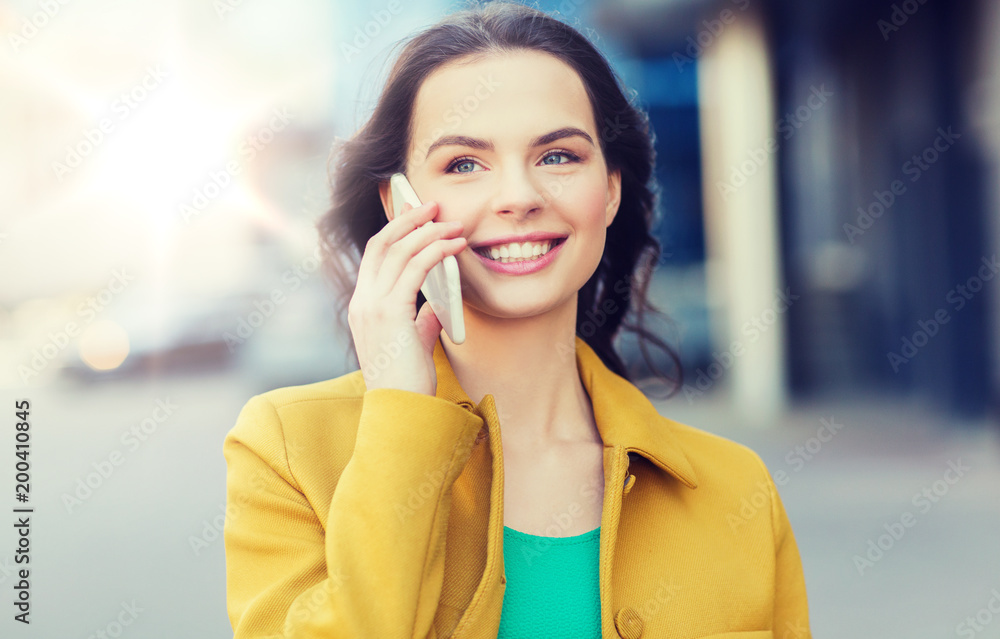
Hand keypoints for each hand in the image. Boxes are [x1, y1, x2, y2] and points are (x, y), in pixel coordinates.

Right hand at [347, 200, 465, 395]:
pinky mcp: (391, 313)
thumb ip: (420, 320)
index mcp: (364, 307)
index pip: (375, 256)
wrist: (401, 410)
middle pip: (382, 244)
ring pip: (399, 251)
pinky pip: (415, 268)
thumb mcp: (412, 343)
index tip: (416, 213)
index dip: (395, 230)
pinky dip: (436, 250)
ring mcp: (373, 306)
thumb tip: (435, 305)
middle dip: (409, 219)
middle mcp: (363, 302)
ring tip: (453, 224)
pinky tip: (455, 245)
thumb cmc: (408, 382)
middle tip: (434, 206)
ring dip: (429, 232)